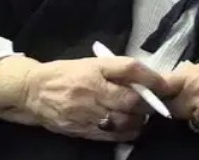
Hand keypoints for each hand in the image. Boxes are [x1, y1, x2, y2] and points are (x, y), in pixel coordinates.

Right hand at [0, 55, 169, 141]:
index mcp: (95, 69)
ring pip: (123, 121)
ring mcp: (86, 113)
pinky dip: (126, 132)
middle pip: (130, 100)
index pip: (129, 70)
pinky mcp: (81, 129)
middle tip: (156, 104)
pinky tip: (130, 127)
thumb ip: (118, 69)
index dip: (151, 78)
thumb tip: (146, 78)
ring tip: (142, 116)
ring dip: (139, 120)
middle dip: (148, 104)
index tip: (165, 85)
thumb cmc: (67, 73)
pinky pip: (110, 135)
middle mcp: (91, 91)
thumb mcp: (92, 63)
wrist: (33, 91)